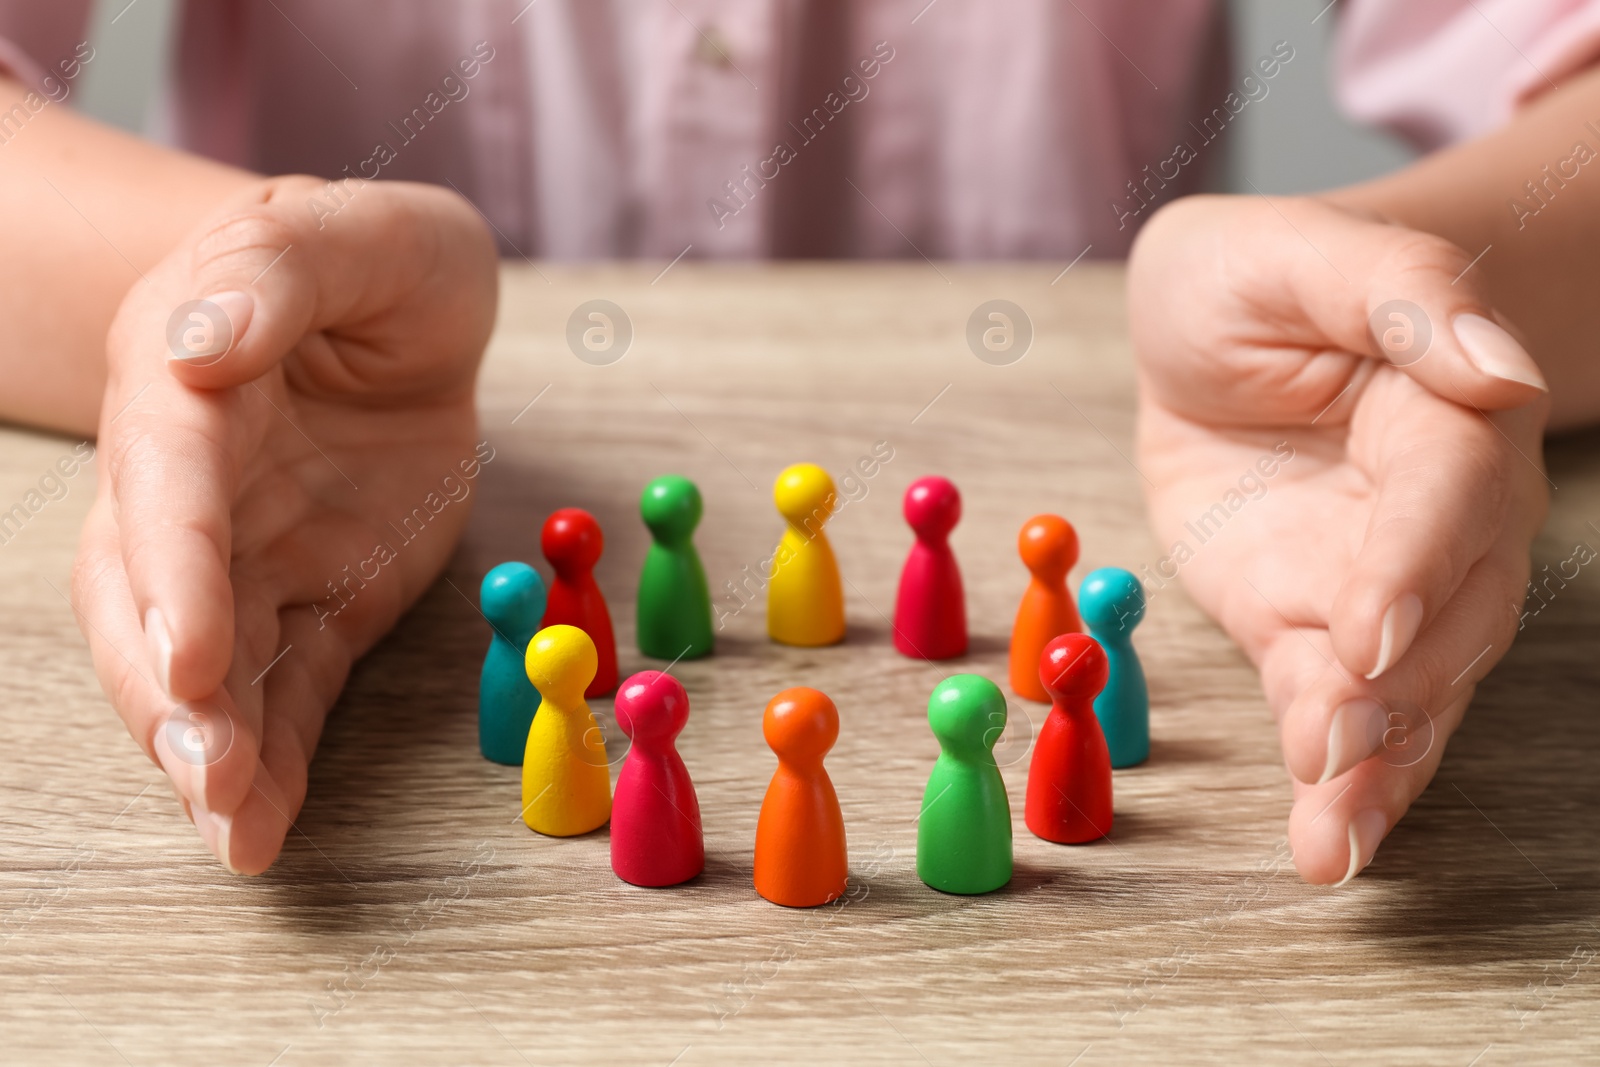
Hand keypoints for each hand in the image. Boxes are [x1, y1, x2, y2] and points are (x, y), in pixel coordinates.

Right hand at [72, 176, 497, 872]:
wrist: (402, 313)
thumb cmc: (377, 261)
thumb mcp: (356, 233)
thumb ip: (284, 267)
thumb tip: (199, 342)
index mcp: (188, 382)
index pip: (170, 483)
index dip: (175, 571)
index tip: (188, 656)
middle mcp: (192, 484)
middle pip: (149, 596)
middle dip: (169, 692)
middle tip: (208, 777)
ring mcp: (246, 554)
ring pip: (202, 662)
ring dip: (208, 746)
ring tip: (235, 830)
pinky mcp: (308, 601)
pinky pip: (279, 688)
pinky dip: (272, 758)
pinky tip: (262, 828)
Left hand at [1128, 194, 1548, 883]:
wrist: (1210, 332)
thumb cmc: (1257, 277)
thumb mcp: (1299, 252)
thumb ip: (1403, 292)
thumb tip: (1503, 367)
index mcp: (1446, 410)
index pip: (1446, 498)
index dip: (1410, 567)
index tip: (1366, 631)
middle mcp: (1438, 515)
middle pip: (1449, 617)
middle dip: (1397, 694)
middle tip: (1334, 752)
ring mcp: (1379, 582)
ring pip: (1407, 688)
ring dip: (1375, 767)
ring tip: (1334, 841)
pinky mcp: (1314, 626)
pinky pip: (1335, 706)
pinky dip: (1334, 777)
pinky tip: (1326, 843)